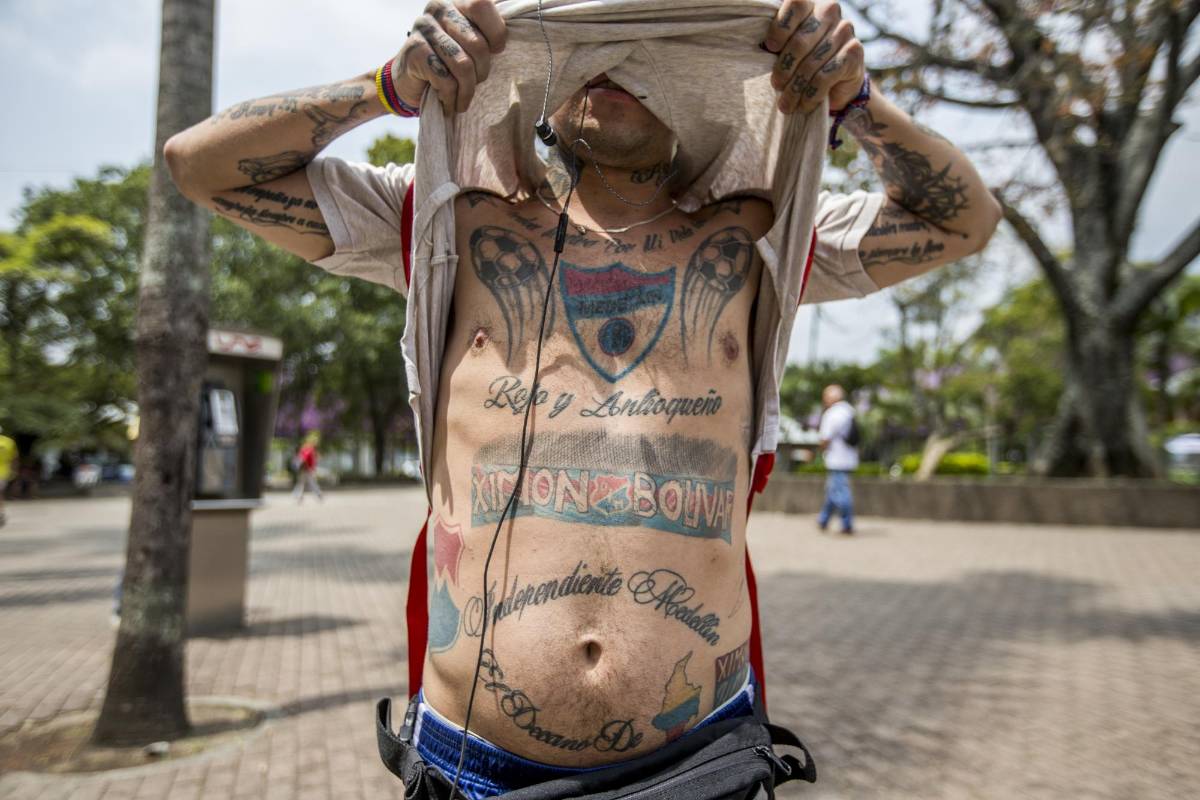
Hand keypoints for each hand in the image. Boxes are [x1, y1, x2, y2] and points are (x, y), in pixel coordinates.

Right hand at [391, 0, 506, 114]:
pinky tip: (449, 103)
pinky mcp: (414, 52)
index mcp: (457, 1)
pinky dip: (451, 98)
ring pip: (462, 65)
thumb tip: (518, 33)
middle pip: (477, 43)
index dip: (496, 34)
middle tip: (476, 82)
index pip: (482, 6)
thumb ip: (488, 34)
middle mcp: (438, 8)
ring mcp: (423, 28)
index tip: (495, 52)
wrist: (409, 82)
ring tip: (464, 98)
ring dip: (467, 90)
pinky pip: (445, 80)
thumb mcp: (470, 43)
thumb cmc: (449, 63)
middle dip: (482, 71)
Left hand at [764, 1, 865, 114]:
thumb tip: (759, 52)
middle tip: (776, 86)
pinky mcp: (854, 52)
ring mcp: (844, 30)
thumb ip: (777, 43)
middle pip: (799, 41)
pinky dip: (811, 95)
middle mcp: (830, 11)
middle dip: (784, 69)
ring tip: (786, 104)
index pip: (795, 4)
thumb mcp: (787, 48)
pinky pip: (825, 77)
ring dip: (795, 89)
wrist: (838, 82)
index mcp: (810, 4)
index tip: (770, 48)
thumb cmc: (804, 60)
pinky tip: (804, 105)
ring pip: (811, 64)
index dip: (780, 27)